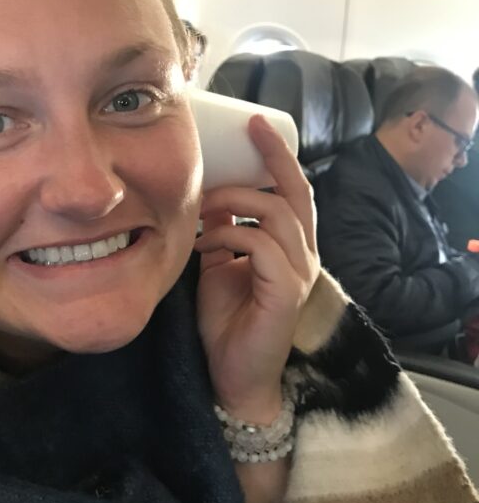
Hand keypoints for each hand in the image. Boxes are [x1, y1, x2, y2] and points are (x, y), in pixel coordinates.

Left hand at [195, 115, 318, 420]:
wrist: (234, 378)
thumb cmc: (226, 324)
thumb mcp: (218, 266)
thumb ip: (221, 232)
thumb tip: (207, 199)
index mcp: (289, 248)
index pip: (292, 192)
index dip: (278, 157)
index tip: (256, 124)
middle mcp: (303, 256)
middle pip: (296, 193)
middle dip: (272, 158)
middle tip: (247, 131)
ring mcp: (299, 274)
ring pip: (275, 214)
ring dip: (232, 203)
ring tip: (200, 211)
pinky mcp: (286, 292)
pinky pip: (260, 245)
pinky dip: (227, 237)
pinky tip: (202, 247)